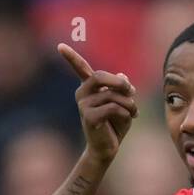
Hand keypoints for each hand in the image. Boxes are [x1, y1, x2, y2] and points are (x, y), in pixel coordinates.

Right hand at [58, 43, 137, 165]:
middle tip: (132, 90)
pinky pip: (113, 108)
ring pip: (112, 95)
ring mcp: (83, 106)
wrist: (106, 149)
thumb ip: (122, 89)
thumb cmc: (115, 124)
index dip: (70, 57)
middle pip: (100, 76)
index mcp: (88, 88)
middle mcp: (82, 94)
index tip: (59, 46)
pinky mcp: (89, 117)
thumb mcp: (122, 103)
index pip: (79, 68)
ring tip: (134, 112)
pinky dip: (126, 113)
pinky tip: (129, 119)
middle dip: (120, 83)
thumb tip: (122, 76)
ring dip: (129, 103)